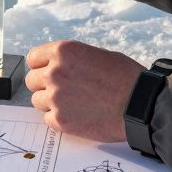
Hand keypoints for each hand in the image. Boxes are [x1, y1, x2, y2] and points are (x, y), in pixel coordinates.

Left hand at [23, 40, 144, 141]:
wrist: (139, 105)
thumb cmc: (125, 78)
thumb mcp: (97, 54)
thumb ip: (72, 59)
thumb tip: (57, 65)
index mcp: (64, 51)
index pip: (33, 58)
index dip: (41, 66)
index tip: (47, 72)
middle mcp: (54, 72)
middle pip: (31, 81)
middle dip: (44, 85)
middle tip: (62, 91)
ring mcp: (55, 97)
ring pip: (37, 101)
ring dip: (51, 103)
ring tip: (73, 104)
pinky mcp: (60, 120)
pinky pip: (48, 119)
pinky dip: (59, 119)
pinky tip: (78, 115)